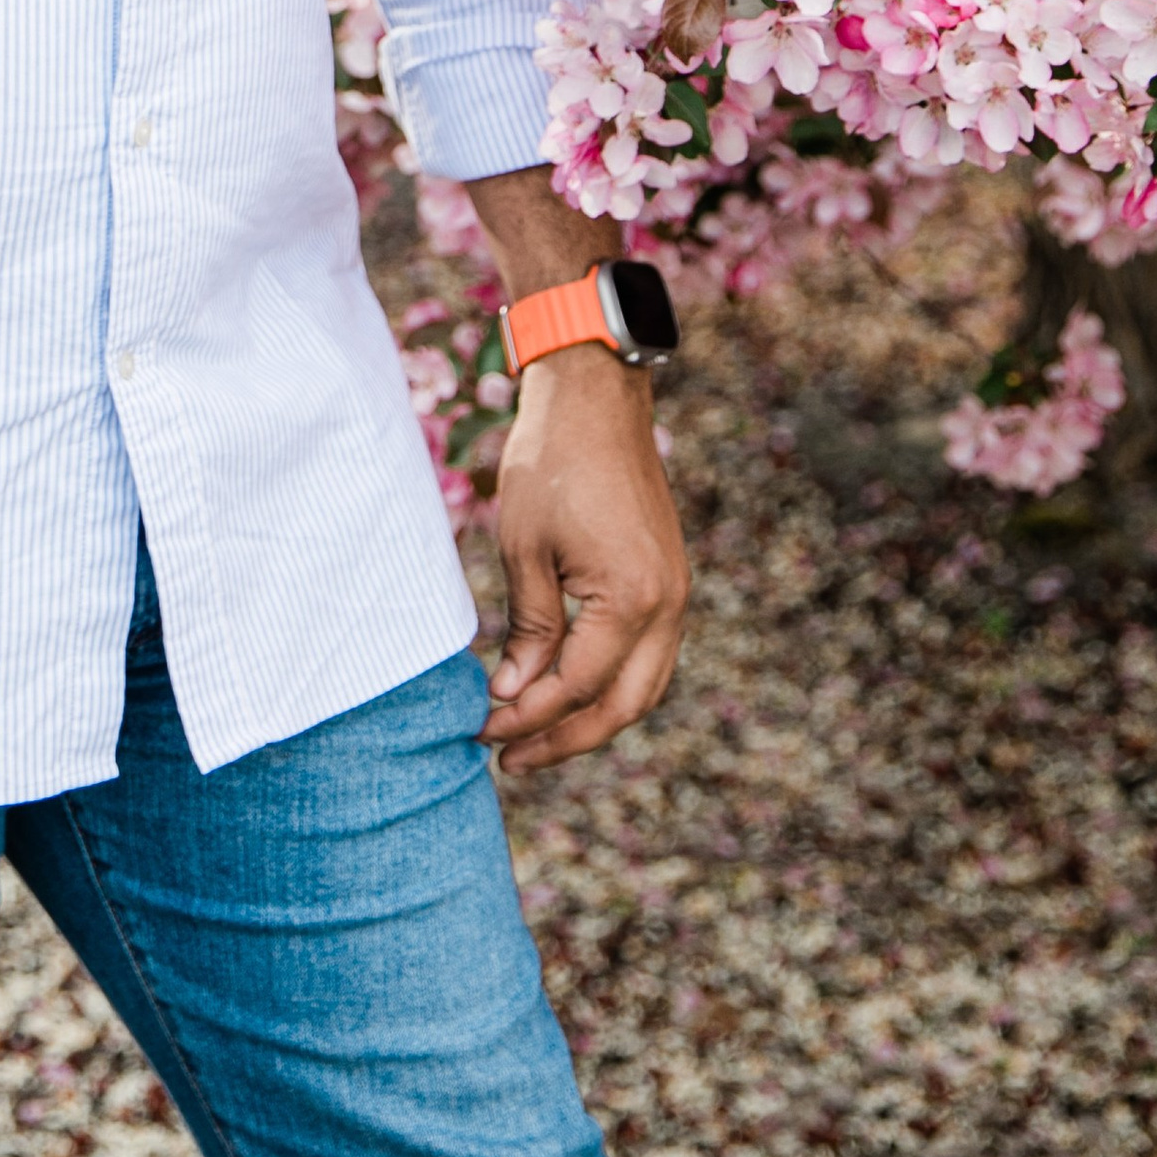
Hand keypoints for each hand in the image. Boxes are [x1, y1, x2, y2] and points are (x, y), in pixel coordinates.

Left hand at [479, 350, 688, 775]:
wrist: (595, 397)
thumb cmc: (550, 462)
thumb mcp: (524, 547)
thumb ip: (528, 627)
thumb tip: (514, 695)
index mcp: (632, 599)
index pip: (578, 686)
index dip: (528, 717)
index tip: (481, 730)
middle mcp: (667, 605)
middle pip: (624, 706)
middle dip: (566, 739)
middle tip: (509, 759)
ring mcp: (675, 594)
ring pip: (643, 687)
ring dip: (592, 718)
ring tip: (534, 736)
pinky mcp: (667, 580)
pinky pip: (647, 655)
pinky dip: (610, 683)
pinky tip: (565, 689)